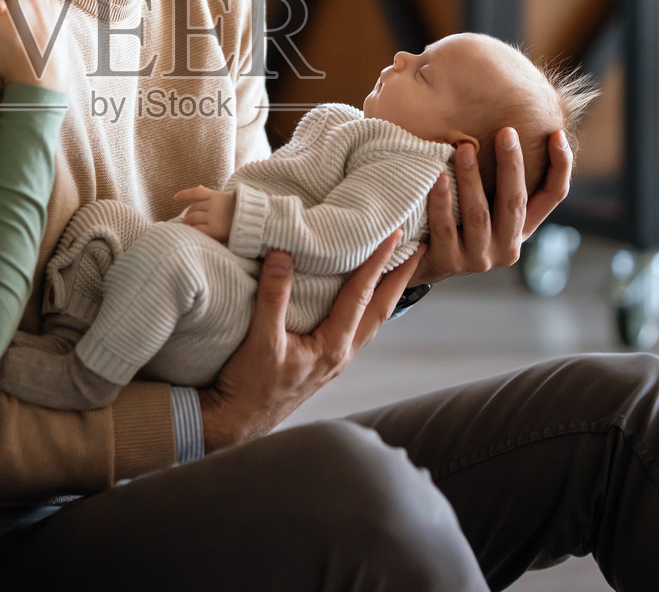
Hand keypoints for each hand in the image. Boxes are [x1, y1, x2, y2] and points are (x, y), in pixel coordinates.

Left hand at [173, 186, 234, 242]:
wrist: (254, 224)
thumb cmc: (238, 212)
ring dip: (188, 223)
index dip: (184, 194)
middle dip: (188, 215)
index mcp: (216, 196)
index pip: (196, 192)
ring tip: (190, 227)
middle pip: (192, 209)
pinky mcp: (214, 230)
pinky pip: (197, 230)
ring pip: (191, 219)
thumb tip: (199, 187)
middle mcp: (213, 205)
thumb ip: (212, 195)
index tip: (175, 198)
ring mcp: (213, 217)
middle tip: (189, 220)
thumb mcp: (226, 199)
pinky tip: (194, 233)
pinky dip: (193, 231)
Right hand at [197, 234, 421, 452]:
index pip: (361, 296)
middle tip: (419, 249)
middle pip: (380, 310)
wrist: (239, 421)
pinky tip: (359, 301)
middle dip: (400, 278)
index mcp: (332, 346)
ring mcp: (334, 360)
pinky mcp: (322, 363)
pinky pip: (354, 328)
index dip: (378, 263)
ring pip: (370, 321)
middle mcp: (341, 353)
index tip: (395, 236)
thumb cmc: (250, 387)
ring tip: (396, 269)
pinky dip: (365, 308)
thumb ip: (272, 296)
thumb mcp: (260, 340)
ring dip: (386, 293)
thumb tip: (283, 255)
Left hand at [411, 127, 573, 285]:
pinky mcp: (449, 262)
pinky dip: (441, 202)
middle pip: (515, 201)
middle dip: (512, 165)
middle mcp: (507, 246)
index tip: (557, 134)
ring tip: (463, 148)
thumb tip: (506, 124)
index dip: (560, 166)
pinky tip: (436, 179)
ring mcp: (479, 257)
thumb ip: (498, 177)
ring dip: (471, 179)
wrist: (421, 264)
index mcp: (523, 228)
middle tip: (506, 132)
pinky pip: (445, 228)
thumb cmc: (457, 221)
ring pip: (478, 215)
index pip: (553, 196)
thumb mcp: (485, 202)